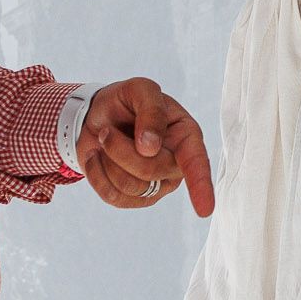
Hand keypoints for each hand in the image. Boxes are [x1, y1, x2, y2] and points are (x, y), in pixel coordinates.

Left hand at [78, 78, 214, 216]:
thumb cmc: (127, 102)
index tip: (205, 210)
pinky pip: (112, 196)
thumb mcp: (139, 89)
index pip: (197, 163)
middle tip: (107, 131)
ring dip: (108, 158)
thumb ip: (151, 111)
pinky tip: (97, 157)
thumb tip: (151, 148)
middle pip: (150, 171)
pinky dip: (95, 172)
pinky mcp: (132, 198)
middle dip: (120, 149)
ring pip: (130, 186)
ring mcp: (156, 184)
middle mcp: (175, 164)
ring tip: (105, 139)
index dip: (201, 186)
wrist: (98, 116)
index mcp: (186, 136)